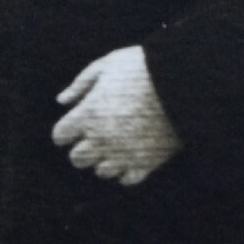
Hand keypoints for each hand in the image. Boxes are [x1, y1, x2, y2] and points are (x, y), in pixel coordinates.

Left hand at [51, 45, 181, 186]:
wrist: (182, 81)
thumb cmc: (142, 67)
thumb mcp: (107, 64)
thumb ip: (81, 84)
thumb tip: (62, 100)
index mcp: (88, 114)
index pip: (60, 135)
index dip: (66, 128)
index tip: (77, 121)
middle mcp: (102, 139)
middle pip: (77, 159)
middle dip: (82, 147)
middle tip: (96, 133)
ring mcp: (124, 154)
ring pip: (101, 171)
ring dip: (104, 159)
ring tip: (118, 142)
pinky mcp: (147, 163)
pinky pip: (128, 179)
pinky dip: (127, 169)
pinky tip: (133, 153)